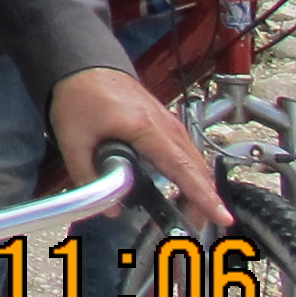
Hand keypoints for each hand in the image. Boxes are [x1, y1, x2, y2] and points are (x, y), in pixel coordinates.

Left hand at [49, 67, 226, 231]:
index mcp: (146, 127)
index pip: (182, 168)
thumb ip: (88, 176)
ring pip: (196, 163)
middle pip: (197, 170)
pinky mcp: (166, 126)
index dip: (203, 196)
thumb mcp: (72, 139)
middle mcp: (166, 125)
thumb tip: (110, 209)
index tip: (223, 217)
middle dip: (203, 202)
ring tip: (189, 217)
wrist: (82, 66)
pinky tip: (182, 194)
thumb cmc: (79, 96)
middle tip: (192, 229)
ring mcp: (170, 124)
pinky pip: (187, 155)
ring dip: (198, 190)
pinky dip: (191, 176)